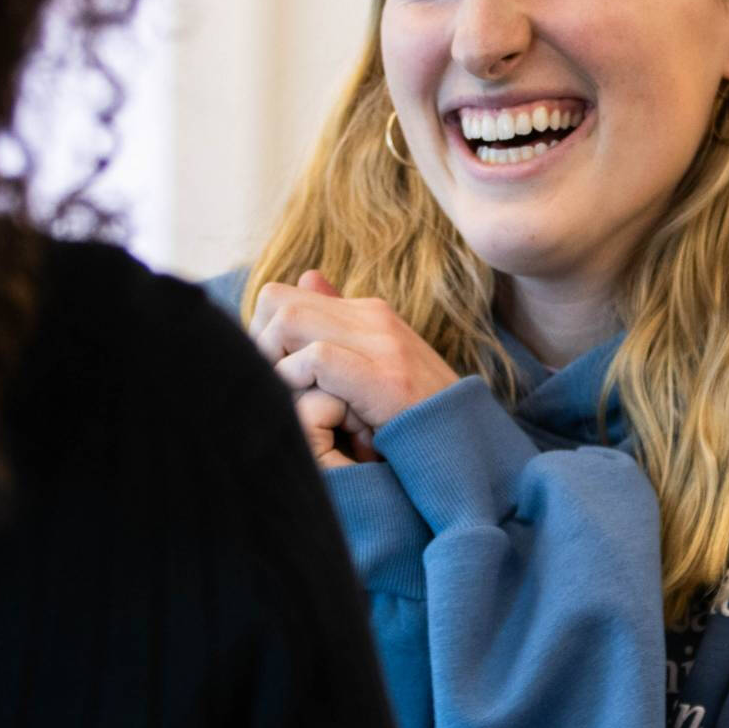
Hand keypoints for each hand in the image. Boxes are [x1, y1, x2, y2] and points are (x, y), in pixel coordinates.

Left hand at [251, 270, 459, 467]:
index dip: (260, 337)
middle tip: (269, 389)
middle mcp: (374, 317)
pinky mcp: (387, 378)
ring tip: (286, 400)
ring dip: (273, 362)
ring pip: (289, 320)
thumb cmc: (416, 419)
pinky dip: (297, 380)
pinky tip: (306, 408)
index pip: (282, 298)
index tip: (268, 379)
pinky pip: (317, 357)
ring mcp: (383, 344)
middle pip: (276, 302)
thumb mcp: (376, 369)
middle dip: (258, 346)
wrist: (470, 450)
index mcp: (368, 313)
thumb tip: (307, 277)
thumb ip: (338, 325)